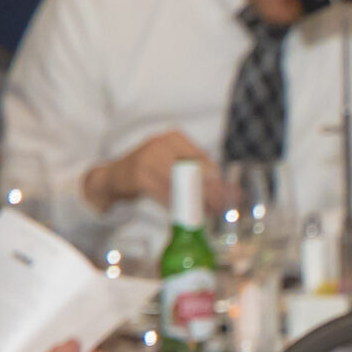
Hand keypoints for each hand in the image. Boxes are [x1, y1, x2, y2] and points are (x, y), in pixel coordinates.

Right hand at [87, 130, 221, 215]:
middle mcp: (161, 143)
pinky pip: (162, 193)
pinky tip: (183, 213)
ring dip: (193, 202)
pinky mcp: (138, 174)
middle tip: (218, 209)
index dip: (216, 181)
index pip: (203, 160)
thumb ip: (201, 176)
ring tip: (204, 214)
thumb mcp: (175, 166)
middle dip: (208, 193)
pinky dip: (174, 205)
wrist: (116, 175)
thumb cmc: (152, 170)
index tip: (228, 197)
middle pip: (192, 172)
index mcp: (175, 137)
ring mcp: (148, 157)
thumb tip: (235, 194)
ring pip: (178, 184)